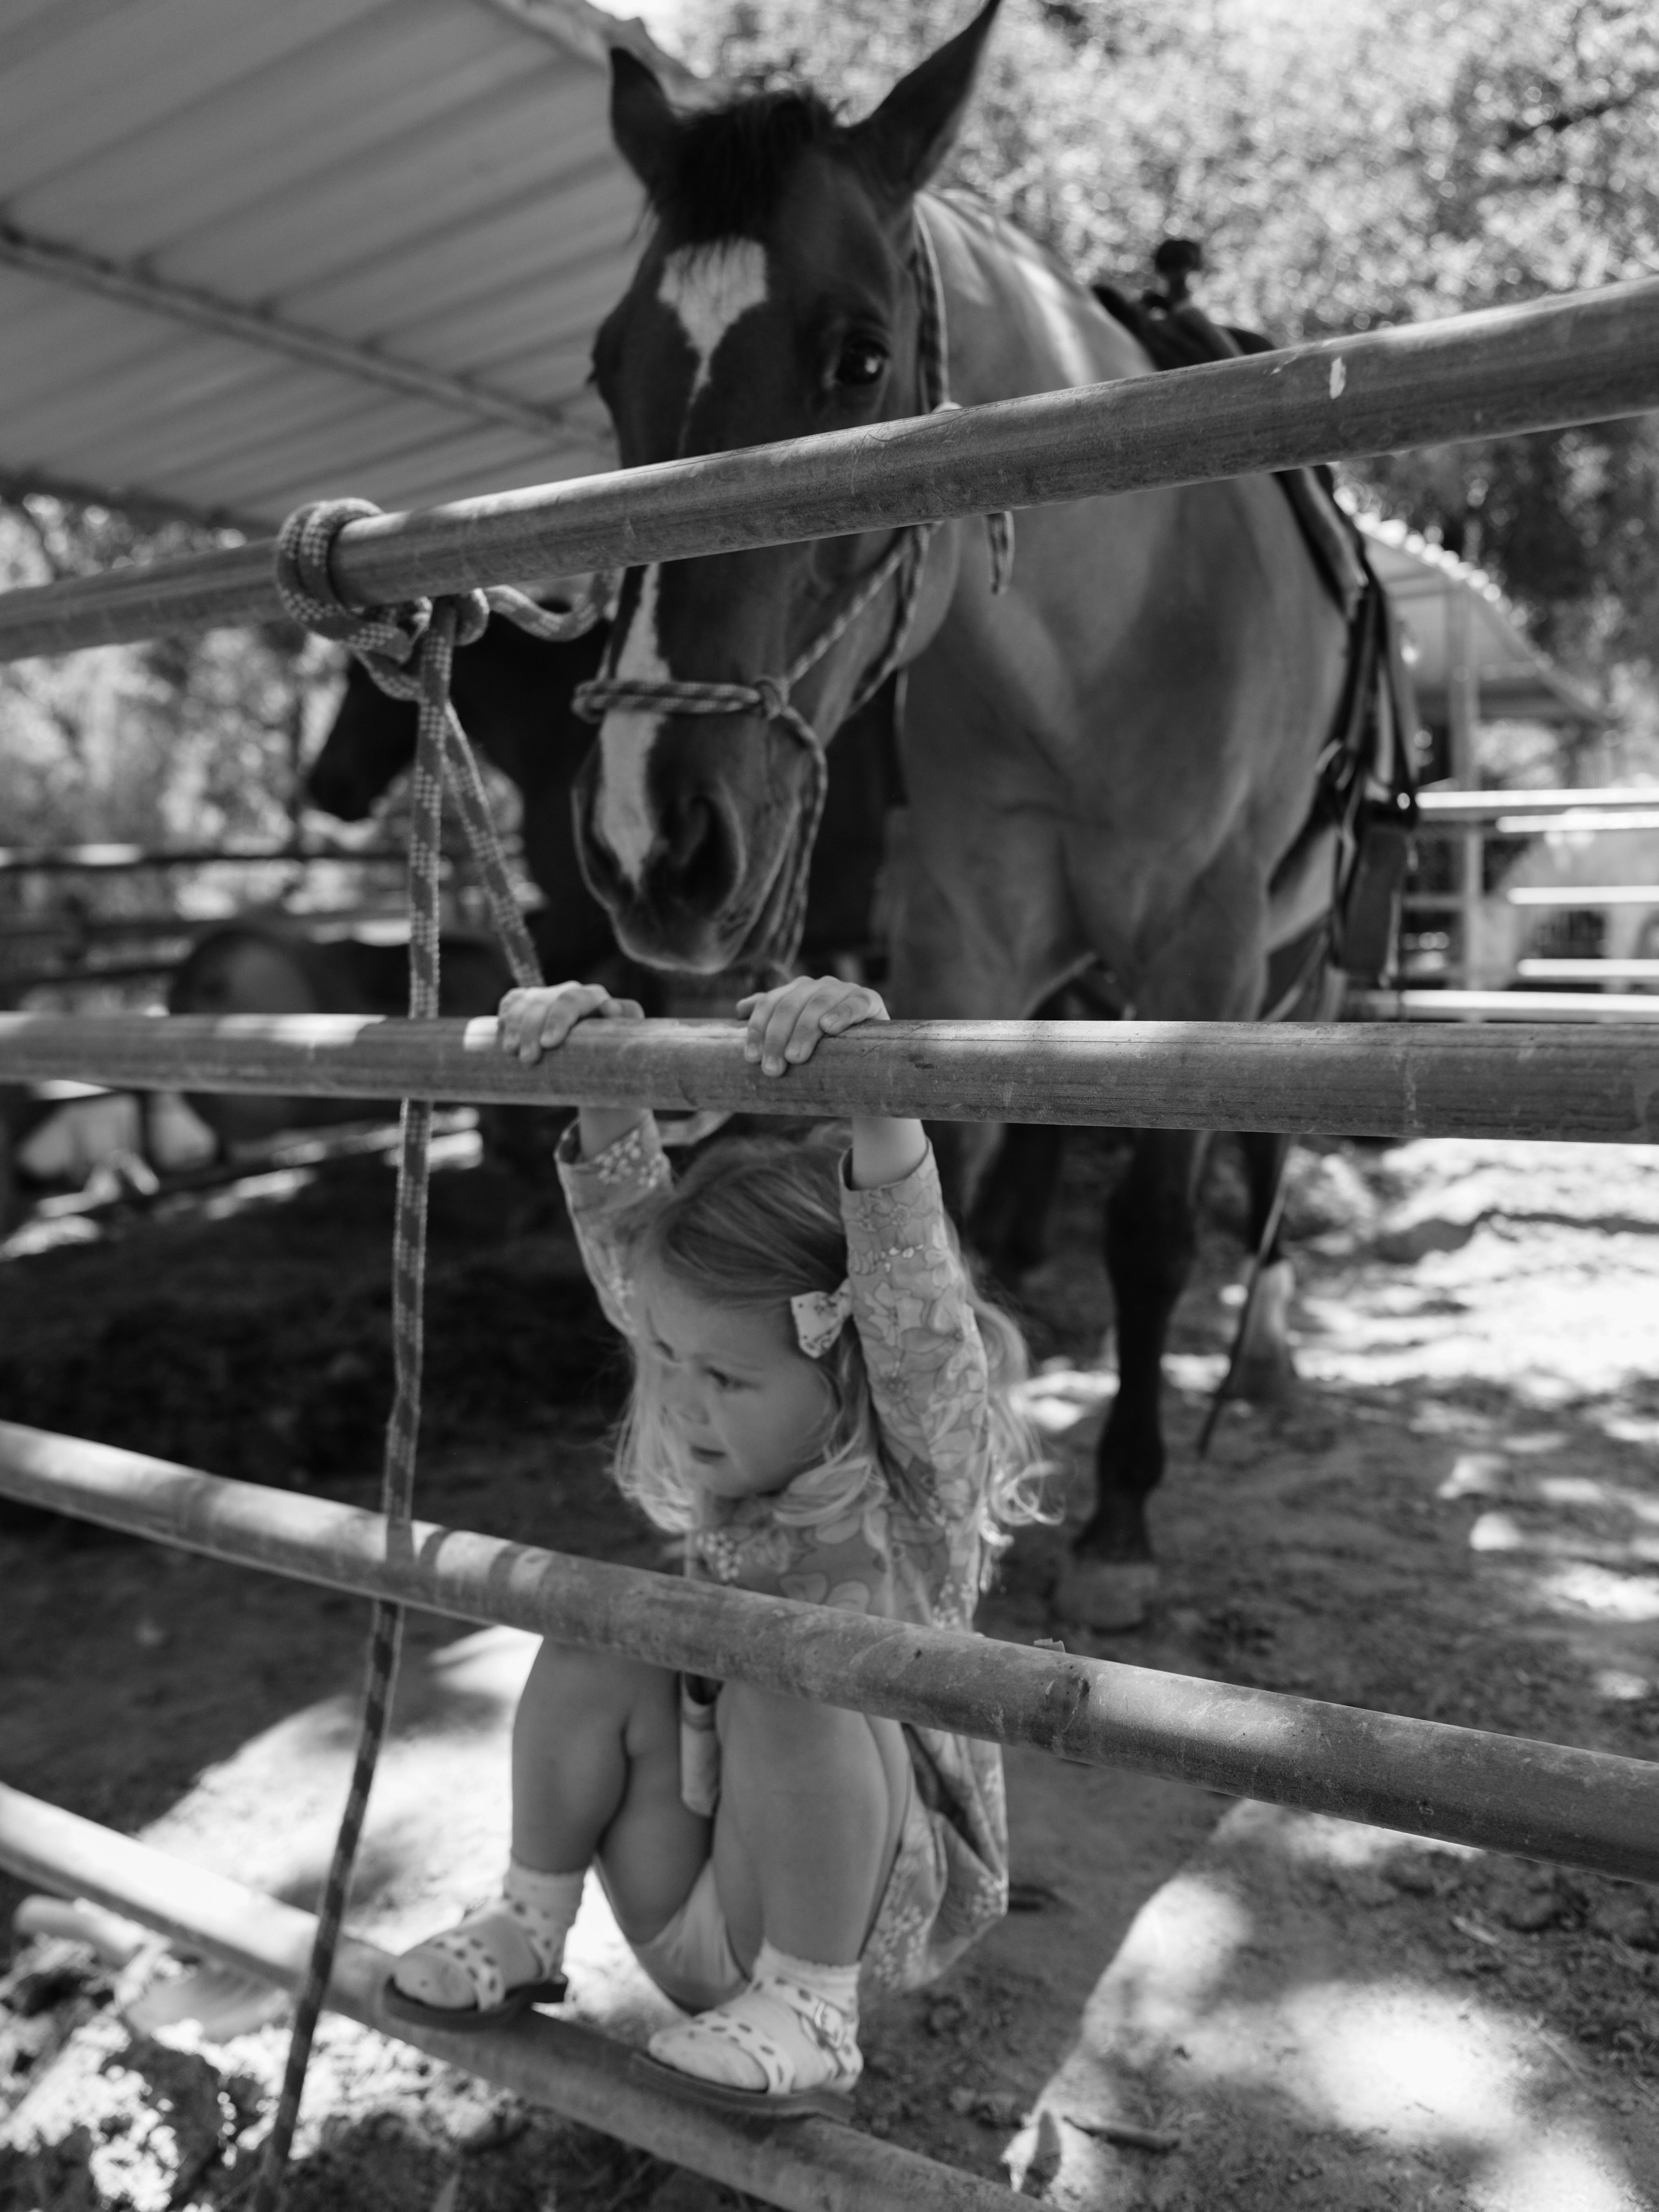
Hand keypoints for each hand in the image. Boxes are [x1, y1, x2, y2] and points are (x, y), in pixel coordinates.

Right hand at [497, 982, 642, 1063]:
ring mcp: (549, 997)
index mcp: (595, 999)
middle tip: (528, 1060)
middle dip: (531, 1030)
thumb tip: (612, 1010)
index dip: (558, 1018)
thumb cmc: (615, 1055)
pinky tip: (502, 1031)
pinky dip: (505, 1014)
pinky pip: (512, 1001)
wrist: (601, 1063)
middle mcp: (570, 993)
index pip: (573, 1000)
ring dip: (514, 1027)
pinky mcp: (531, 1004)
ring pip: (524, 1003)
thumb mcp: (626, 1043)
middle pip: (543, 1003)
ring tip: (512, 1053)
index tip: (549, 1044)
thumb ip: (627, 1023)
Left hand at [736, 974, 888, 1077]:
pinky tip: (829, 1027)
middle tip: (772, 1069)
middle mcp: (818, 985)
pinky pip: (854, 1003)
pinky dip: (841, 1013)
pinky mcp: (869, 999)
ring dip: (804, 1031)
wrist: (871, 1050)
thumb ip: (773, 1017)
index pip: (769, 1004)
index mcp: (797, 990)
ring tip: (795, 1057)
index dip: (757, 1030)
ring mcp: (844, 990)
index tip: (751, 1058)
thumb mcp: (798, 1032)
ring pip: (817, 1004)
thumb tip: (740, 1009)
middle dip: (777, 1038)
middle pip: (789, 1006)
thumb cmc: (828, 1044)